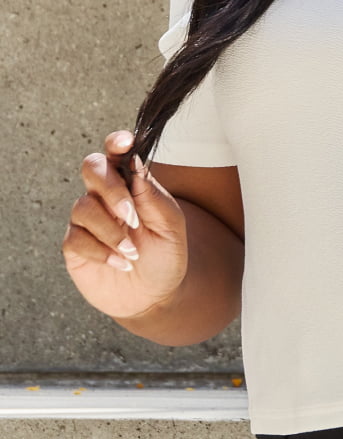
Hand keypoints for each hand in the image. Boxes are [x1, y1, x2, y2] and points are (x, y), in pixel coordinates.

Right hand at [61, 129, 188, 320]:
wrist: (156, 295)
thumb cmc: (165, 255)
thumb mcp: (171, 226)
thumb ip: (153, 195)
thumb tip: (135, 162)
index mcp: (131, 184)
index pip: (117, 153)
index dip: (116, 143)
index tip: (125, 142)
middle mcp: (105, 196)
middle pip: (92, 168)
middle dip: (111, 190)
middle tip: (132, 218)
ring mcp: (87, 220)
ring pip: (83, 207)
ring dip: (111, 231)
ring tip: (132, 253)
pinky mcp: (75, 245)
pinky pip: (76, 238)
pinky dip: (101, 251)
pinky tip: (120, 263)